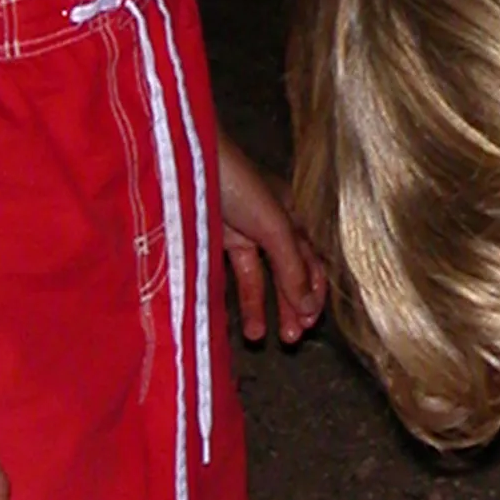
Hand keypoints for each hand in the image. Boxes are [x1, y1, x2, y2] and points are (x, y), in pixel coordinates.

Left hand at [216, 132, 327, 345]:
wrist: (185, 160)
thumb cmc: (236, 180)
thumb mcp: (273, 225)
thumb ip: (291, 267)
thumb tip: (307, 306)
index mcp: (292, 214)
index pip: (312, 261)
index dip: (313, 292)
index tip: (309, 321)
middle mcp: (271, 224)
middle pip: (289, 273)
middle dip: (292, 306)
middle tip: (294, 339)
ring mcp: (242, 232)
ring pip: (260, 278)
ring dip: (264, 309)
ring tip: (262, 339)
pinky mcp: (216, 240)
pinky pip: (234, 275)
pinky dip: (240, 298)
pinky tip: (241, 321)